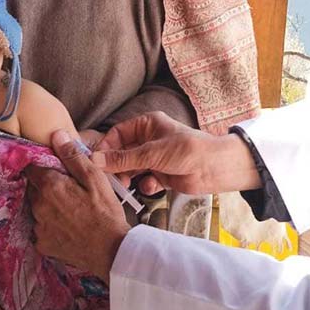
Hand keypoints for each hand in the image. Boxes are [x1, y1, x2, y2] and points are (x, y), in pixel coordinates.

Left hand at [27, 130, 130, 280]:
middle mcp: (37, 206)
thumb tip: (56, 135)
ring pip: (36, 208)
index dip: (41, 166)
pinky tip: (66, 226)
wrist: (111, 251)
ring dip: (46, 205)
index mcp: (49, 187)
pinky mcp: (41, 244)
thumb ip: (73, 156)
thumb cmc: (106, 212)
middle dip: (45, 186)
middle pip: (33, 188)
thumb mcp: (95, 178)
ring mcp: (38, 227)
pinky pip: (40, 228)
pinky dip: (49, 225)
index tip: (52, 169)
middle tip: (66, 190)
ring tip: (69, 209)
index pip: (31, 168)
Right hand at [91, 112, 260, 195]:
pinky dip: (145, 184)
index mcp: (147, 124)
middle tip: (111, 178)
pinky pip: (145, 179)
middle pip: (123, 152)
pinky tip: (151, 185)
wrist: (214, 168)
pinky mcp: (162, 174)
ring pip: (132, 168)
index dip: (107, 147)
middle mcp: (150, 139)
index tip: (98, 162)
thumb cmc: (186, 150)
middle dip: (116, 165)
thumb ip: (122, 159)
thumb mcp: (151, 153)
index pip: (118, 133)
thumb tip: (95, 160)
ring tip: (127, 185)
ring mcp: (156, 157)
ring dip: (128, 176)